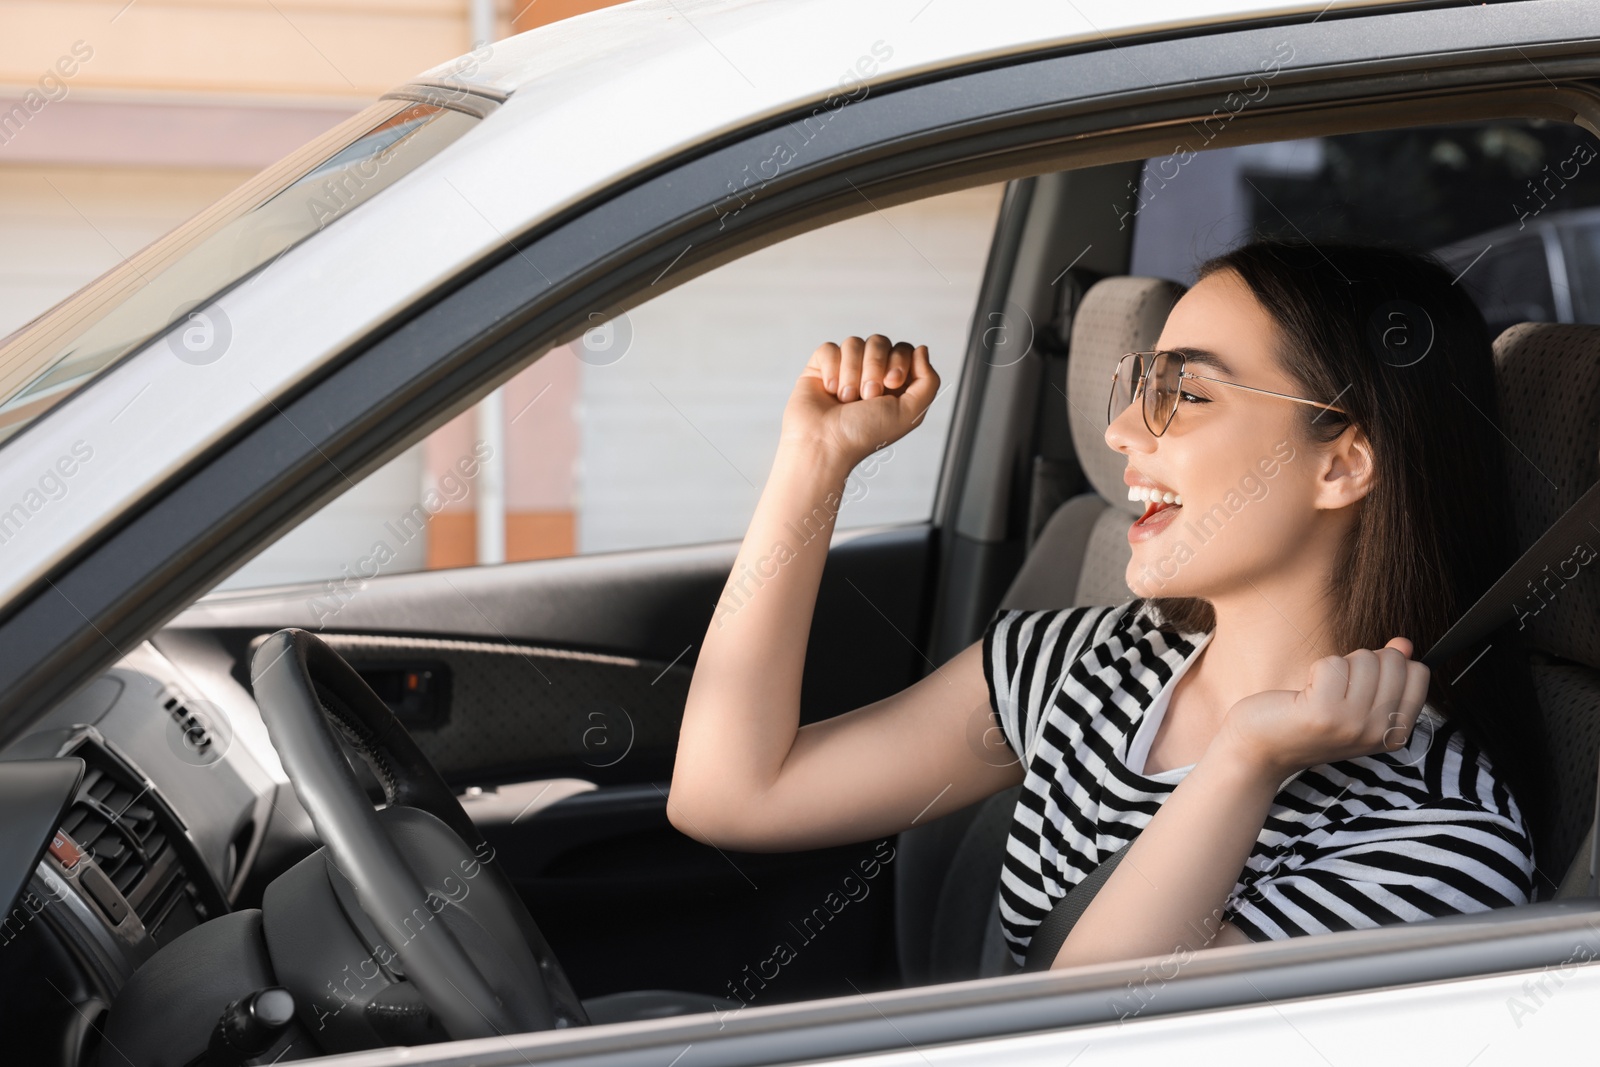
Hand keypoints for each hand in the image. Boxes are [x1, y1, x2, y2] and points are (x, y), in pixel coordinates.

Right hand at [781, 335, 938, 466]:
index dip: (899, 361)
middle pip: (880, 342)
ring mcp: (845, 368)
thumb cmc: (864, 434)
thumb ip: (928, 381)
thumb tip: (922, 349)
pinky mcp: (821, 367)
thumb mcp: (911, 413)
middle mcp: (870, 373)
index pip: (904, 349)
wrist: (825, 443)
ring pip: (854, 343)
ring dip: (852, 373)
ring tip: (846, 399)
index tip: (892, 384)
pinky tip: (830, 390)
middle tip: (868, 396)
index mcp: (893, 383)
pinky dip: (831, 369)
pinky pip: (829, 348)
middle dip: (874, 368)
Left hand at [1214, 637, 1430, 781]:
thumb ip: (1387, 675)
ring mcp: (1353, 725)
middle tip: (1336, 688)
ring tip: (1320, 692)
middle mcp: (1379, 732)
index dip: (1390, 665)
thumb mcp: (1357, 704)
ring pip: (1364, 659)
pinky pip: (1333, 663)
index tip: (1363, 682)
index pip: (1419, 674)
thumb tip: (1404, 644)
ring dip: (1338, 666)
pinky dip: (1317, 669)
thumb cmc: (1309, 721)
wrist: (1261, 749)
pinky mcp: (1323, 713)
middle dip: (1362, 661)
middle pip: (1393, 662)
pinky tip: (1306, 693)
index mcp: (1396, 734)